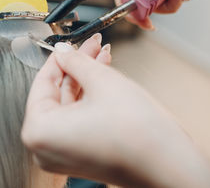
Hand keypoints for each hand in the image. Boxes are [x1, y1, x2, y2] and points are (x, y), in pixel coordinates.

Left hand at [22, 36, 209, 186]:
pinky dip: (89, 99)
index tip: (69, 44)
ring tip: (101, 57)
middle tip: (91, 46)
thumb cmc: (138, 133)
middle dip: (77, 66)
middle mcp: (44, 148)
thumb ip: (76, 61)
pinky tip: (102, 78)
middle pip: (57, 94)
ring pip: (69, 105)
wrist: (170, 165)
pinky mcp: (80, 156)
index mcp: (39, 131)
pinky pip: (78, 119)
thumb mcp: (101, 81)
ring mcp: (62, 154)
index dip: (59, 58)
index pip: (42, 82)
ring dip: (86, 79)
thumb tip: (63, 51)